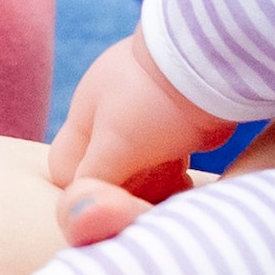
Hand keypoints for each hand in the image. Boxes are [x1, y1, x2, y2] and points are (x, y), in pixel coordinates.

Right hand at [45, 36, 236, 240]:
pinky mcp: (176, 128)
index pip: (64, 168)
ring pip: (137, 172)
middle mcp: (109, 118)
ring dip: (153, 186)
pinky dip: (173, 178)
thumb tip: (79, 207)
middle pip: (104, 173)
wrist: (210, 66)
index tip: (113, 198)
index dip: (83, 189)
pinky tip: (186, 180)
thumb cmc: (152, 102)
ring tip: (173, 183)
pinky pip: (165, 165)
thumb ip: (91, 178)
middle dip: (126, 189)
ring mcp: (144, 121)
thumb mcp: (113, 144)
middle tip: (150, 191)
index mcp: (84, 116)